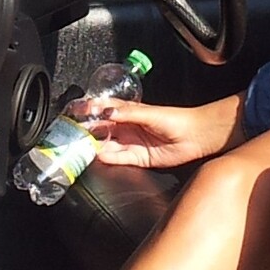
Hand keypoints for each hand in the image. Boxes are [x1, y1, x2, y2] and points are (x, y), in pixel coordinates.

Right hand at [84, 97, 240, 168]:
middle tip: (73, 133)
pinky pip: (120, 159)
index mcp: (129, 113)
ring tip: (82, 146)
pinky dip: (109, 158)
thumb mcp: (148, 113)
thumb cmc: (176, 119)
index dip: (89, 111)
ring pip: (108, 145)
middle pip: (103, 130)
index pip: (104, 111)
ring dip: (96, 146)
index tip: (74, 111)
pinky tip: (100, 156)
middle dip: (88, 131)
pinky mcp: (139, 158)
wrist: (196, 136)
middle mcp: (128, 128)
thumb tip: (106, 111)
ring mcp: (133, 143)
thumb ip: (126, 113)